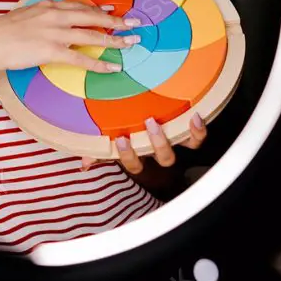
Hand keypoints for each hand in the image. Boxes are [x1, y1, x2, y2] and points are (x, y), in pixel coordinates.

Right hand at [0, 0, 140, 80]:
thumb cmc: (2, 32)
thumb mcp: (24, 15)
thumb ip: (41, 14)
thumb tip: (51, 16)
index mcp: (48, 5)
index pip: (80, 6)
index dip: (99, 9)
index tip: (113, 11)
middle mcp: (55, 15)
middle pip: (93, 17)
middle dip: (117, 21)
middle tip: (135, 24)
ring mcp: (54, 32)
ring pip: (92, 35)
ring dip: (115, 40)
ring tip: (131, 44)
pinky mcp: (51, 50)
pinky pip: (81, 57)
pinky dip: (99, 63)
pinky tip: (112, 67)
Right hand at [80, 113, 207, 176]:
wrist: (159, 124)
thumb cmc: (131, 135)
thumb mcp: (116, 145)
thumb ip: (100, 152)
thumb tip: (83, 164)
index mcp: (142, 157)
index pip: (136, 164)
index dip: (130, 156)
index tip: (121, 140)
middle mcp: (159, 153)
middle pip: (163, 158)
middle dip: (156, 143)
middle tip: (148, 122)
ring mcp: (175, 145)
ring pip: (180, 149)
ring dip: (174, 137)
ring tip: (162, 119)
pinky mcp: (189, 137)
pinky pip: (197, 140)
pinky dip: (197, 131)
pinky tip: (194, 116)